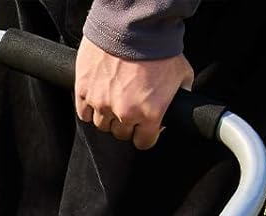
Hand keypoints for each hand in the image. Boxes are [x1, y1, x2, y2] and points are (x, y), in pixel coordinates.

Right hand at [74, 36, 193, 149]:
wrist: (135, 23)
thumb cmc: (159, 46)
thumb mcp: (182, 74)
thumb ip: (178, 96)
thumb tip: (175, 108)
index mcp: (149, 114)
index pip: (144, 142)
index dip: (146, 135)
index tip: (145, 127)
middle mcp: (124, 113)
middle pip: (121, 133)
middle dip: (127, 123)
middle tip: (130, 105)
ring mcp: (102, 103)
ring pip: (102, 124)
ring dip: (108, 115)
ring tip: (114, 97)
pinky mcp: (85, 90)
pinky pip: (83, 112)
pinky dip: (90, 107)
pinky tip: (98, 96)